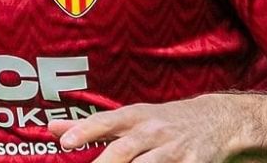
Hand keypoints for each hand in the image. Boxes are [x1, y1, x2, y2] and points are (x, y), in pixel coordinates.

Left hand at [49, 94, 243, 161]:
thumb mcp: (129, 117)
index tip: (64, 143)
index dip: (84, 132)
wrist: (215, 119)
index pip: (104, 122)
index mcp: (134, 117)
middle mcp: (152, 131)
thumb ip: (91, 126)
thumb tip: (51, 129)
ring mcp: (173, 149)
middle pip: (124, 151)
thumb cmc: (161, 120)